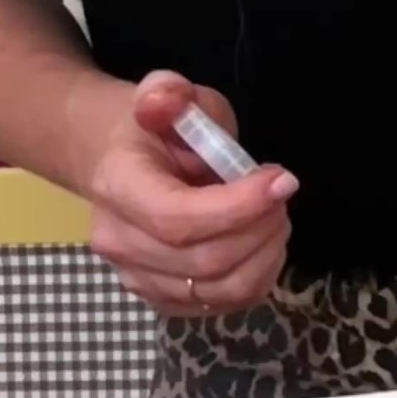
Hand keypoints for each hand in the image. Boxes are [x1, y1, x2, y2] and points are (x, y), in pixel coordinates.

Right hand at [86, 71, 295, 317]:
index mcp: (117, 187)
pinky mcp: (162, 298)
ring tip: (274, 217)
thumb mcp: (167, 94)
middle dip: (261, 228)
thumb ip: (169, 93)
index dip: (239, 207)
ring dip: (266, 255)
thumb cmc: (153, 131)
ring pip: (220, 290)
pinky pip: (223, 304)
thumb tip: (167, 101)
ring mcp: (138, 277)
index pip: (177, 218)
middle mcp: (119, 242)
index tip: (281, 181)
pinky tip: (262, 244)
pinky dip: (257, 278)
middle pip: (206, 261)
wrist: (114, 161)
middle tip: (280, 195)